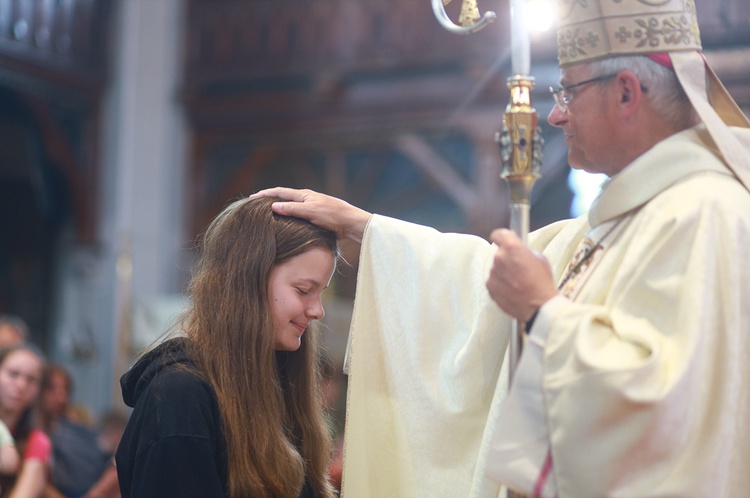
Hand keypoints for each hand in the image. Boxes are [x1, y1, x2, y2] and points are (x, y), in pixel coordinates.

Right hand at [251, 187, 371, 242]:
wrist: (351, 224)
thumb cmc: (333, 216)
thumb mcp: (310, 212)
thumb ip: (292, 209)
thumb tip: (273, 206)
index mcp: (304, 195)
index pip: (280, 192)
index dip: (266, 194)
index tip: (252, 197)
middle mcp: (307, 200)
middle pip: (284, 198)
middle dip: (270, 200)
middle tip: (256, 205)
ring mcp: (311, 209)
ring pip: (291, 207)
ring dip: (279, 209)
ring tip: (267, 214)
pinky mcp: (316, 218)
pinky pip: (297, 216)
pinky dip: (288, 218)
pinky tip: (285, 225)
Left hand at [486, 228, 557, 320]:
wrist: (538, 306)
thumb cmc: (542, 283)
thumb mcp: (540, 259)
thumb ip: (525, 252)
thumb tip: (520, 252)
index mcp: (512, 247)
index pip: (499, 234)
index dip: (502, 237)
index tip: (504, 240)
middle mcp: (499, 258)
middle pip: (499, 253)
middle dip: (508, 258)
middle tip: (519, 268)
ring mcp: (493, 273)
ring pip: (497, 268)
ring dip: (504, 272)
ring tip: (517, 282)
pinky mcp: (490, 286)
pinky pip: (494, 280)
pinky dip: (500, 283)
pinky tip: (512, 289)